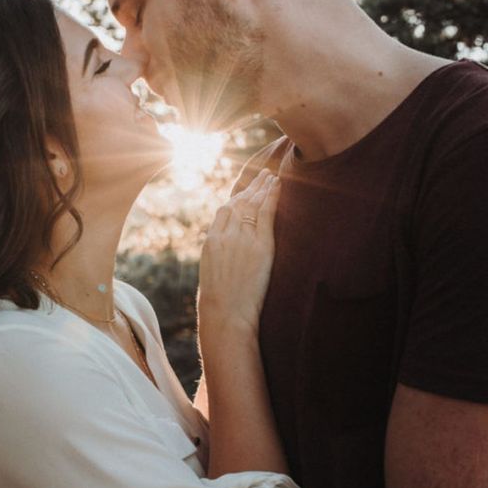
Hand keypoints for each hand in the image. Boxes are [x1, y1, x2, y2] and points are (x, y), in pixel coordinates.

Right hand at [197, 169, 280, 352]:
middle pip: (239, 203)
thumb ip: (218, 259)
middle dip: (251, 187)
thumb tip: (224, 259)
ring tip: (271, 175)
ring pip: (253, 204)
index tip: (244, 191)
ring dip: (263, 187)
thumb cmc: (217, 303)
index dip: (236, 198)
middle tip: (262, 174)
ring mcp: (242, 238)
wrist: (225, 313)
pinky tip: (277, 184)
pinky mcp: (260, 245)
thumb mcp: (210, 275)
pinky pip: (267, 213)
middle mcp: (225, 235)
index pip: (225, 211)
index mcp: (211, 241)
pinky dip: (272, 196)